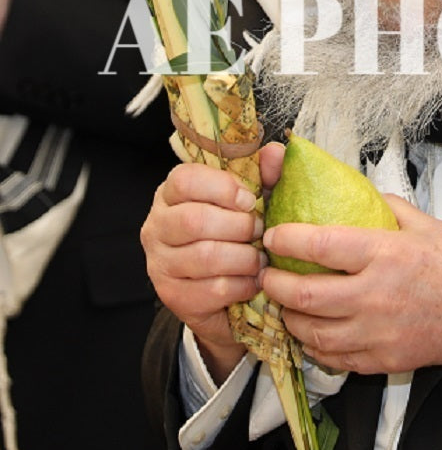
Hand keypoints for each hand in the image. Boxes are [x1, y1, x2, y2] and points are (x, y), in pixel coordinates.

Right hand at [140, 144, 278, 382]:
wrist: (227, 295)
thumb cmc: (236, 237)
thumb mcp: (251, 200)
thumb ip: (263, 174)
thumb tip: (276, 153)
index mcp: (171, 195)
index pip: (184, 179)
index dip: (222, 187)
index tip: (249, 200)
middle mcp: (157, 227)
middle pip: (195, 220)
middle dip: (240, 226)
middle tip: (259, 232)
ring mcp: (160, 264)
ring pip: (207, 256)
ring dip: (245, 257)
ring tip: (259, 258)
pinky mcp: (174, 297)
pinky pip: (214, 289)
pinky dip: (243, 285)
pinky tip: (251, 281)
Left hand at [262, 197, 441, 382]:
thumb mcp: (427, 223)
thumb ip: (385, 209)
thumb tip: (354, 197)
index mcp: (387, 253)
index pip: (320, 244)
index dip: (286, 239)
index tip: (273, 235)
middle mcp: (377, 295)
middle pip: (305, 294)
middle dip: (275, 283)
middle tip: (267, 273)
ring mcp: (379, 333)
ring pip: (312, 332)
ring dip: (290, 318)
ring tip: (285, 303)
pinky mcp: (385, 361)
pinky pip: (335, 358)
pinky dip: (315, 346)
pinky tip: (312, 331)